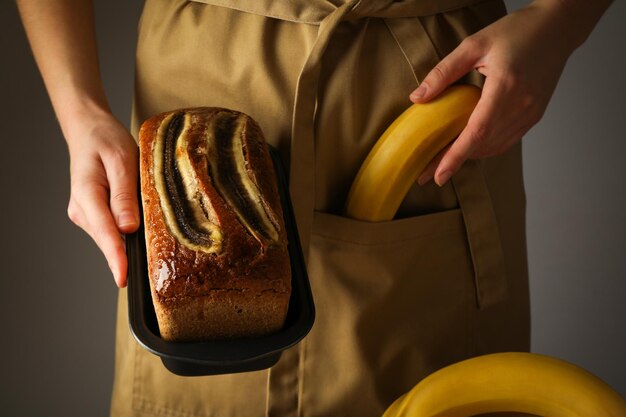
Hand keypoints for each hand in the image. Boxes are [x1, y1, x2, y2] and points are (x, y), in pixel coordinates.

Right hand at [65, 111, 138, 286]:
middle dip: (128, 253)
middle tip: (157, 265)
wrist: (89, 130)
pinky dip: (127, 232)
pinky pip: (112, 230)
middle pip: (108, 239)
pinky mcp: (94, 215)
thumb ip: (124, 194)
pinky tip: (140, 227)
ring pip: (111, 236)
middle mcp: (82, 210)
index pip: (104, 232)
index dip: (115, 257)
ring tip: (152, 236)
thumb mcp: (122, 160)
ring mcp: (86, 214)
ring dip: (129, 240)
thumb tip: (128, 228)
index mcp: (86, 194)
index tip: (123, 277)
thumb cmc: (105, 140)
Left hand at [411, 1, 577, 185]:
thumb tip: (416, 98)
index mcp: (506, 86)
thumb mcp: (473, 45)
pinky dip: (485, 147)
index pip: (477, 132)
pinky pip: (506, 140)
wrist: (556, 29)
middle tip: (427, 174)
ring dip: (468, 156)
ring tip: (441, 163)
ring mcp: (531, 113)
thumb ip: (443, 72)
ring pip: (494, 146)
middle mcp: (522, 105)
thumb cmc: (515, 32)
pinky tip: (468, 147)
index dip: (455, 157)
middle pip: (483, 144)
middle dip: (453, 161)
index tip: (438, 176)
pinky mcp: (534, 116)